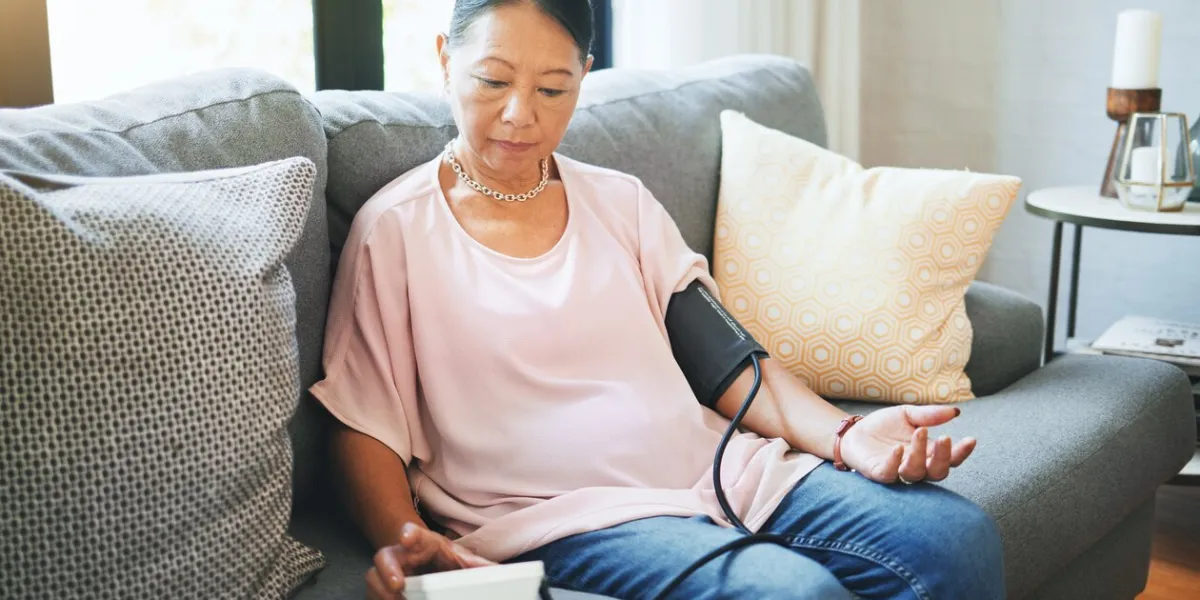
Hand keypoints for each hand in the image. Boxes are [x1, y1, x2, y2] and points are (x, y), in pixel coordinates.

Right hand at [366, 522, 495, 598]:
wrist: (432, 570)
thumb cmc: (447, 562)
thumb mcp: (464, 562)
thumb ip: (478, 566)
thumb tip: (499, 571)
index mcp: (423, 544)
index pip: (413, 534)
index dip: (409, 534)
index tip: (406, 538)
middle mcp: (402, 556)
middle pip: (385, 557)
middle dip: (387, 570)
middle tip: (399, 585)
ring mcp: (389, 574)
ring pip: (374, 578)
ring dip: (381, 591)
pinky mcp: (383, 590)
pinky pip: (375, 595)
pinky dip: (381, 599)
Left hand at [837, 405, 975, 484]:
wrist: (855, 432)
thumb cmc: (884, 426)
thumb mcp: (908, 414)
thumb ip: (929, 415)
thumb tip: (955, 412)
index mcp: (928, 454)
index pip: (951, 459)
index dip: (962, 452)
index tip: (971, 439)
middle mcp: (917, 467)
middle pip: (938, 472)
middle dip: (943, 457)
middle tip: (944, 437)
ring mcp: (897, 472)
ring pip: (915, 473)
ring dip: (920, 454)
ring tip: (920, 432)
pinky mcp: (878, 473)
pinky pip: (889, 473)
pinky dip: (895, 462)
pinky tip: (898, 448)